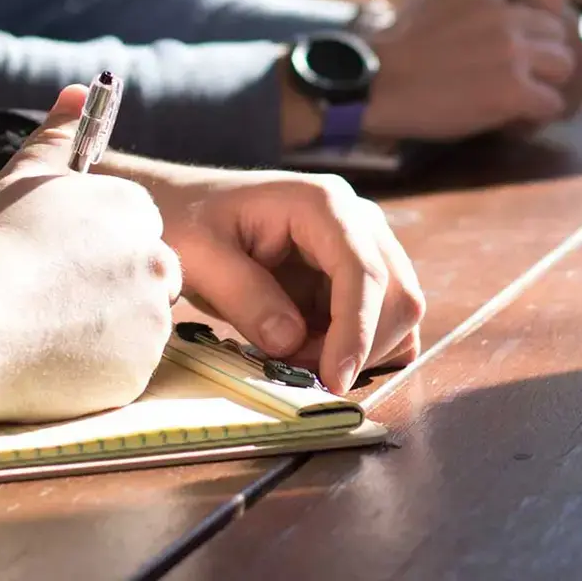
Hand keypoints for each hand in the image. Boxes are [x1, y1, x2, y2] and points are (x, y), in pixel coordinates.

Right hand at [0, 87, 180, 422]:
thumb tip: (79, 90)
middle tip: (53, 298)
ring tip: (46, 328)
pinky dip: (97, 368)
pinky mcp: (137, 373)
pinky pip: (125, 369)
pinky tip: (51, 359)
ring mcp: (150, 320)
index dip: (96, 245)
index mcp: (132, 209)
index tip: (59, 260)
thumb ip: (59, 135)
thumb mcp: (21, 177)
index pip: (136, 227)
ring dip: (106, 327)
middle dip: (111, 285)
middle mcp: (155, 260)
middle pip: (147, 274)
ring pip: (138, 323)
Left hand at [144, 168, 424, 393]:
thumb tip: (291, 342)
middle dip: (358, 345)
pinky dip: (360, 348)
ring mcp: (361, 245)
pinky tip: (312, 350)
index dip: (356, 330)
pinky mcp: (355, 273)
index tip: (333, 379)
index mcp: (321, 203)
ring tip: (296, 355)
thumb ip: (244, 295)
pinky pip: (384, 320)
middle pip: (397, 293)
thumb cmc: (187, 220)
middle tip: (297, 370)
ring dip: (360, 350)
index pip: (363, 270)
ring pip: (398, 311)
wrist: (184, 207)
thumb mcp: (200, 255)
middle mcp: (356, 218)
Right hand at [360, 0, 581, 141]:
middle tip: (522, 75)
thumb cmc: (396, 47)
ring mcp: (511, 51)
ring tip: (518, 98)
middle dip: (543, 53)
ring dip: (544, 84)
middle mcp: (504, 12)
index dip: (546, 6)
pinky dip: (536, 115)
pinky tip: (512, 119)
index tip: (531, 29)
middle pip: (557, 31)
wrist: (375, 83)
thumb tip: (506, 2)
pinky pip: (552, 103)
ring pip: (563, 66)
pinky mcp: (512, 91)